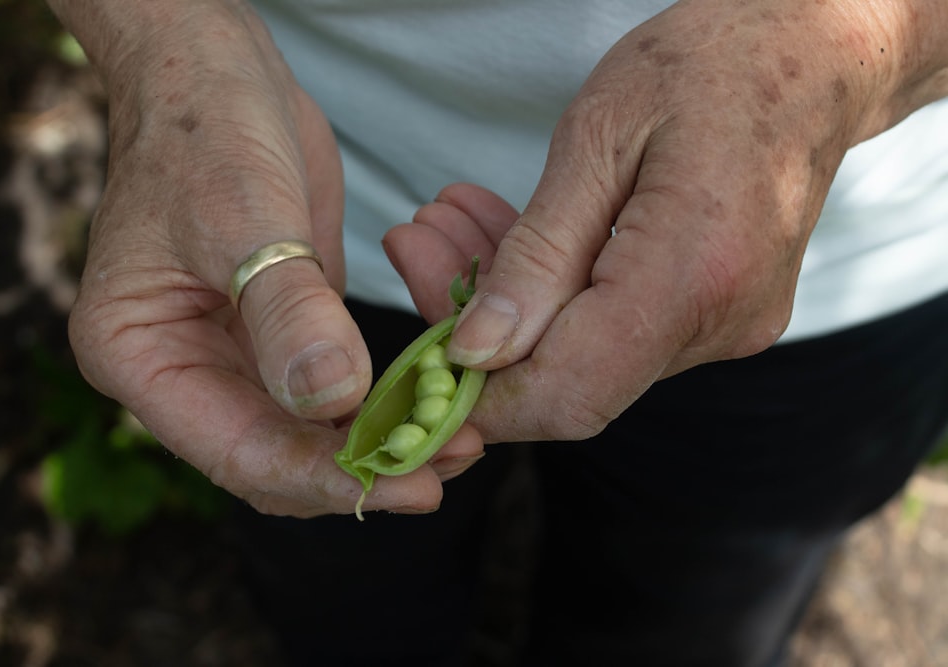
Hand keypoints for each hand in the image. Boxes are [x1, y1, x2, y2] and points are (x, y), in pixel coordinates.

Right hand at [55, 1, 480, 515]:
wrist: (215, 77)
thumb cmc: (208, 131)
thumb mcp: (244, 214)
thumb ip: (287, 311)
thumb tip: (334, 401)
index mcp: (138, 356)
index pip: (236, 448)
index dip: (324, 477)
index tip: (408, 486)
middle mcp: (178, 372)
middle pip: (272, 458)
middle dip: (358, 472)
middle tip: (444, 473)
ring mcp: (227, 358)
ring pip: (304, 437)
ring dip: (375, 447)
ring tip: (455, 446)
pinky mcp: (274, 336)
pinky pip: (325, 395)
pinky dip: (376, 407)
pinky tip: (430, 405)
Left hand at [385, 0, 947, 442]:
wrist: (808, 55)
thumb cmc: (707, 68)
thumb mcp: (598, 137)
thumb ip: (537, 254)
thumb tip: (476, 351)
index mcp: (695, 274)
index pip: (569, 389)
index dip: (482, 398)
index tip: (417, 360)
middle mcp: (721, 323)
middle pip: (570, 380)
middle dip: (478, 333)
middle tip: (419, 245)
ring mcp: (726, 327)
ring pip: (586, 356)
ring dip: (509, 302)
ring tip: (451, 223)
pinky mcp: (718, 317)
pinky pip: (615, 331)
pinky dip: (554, 293)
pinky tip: (510, 236)